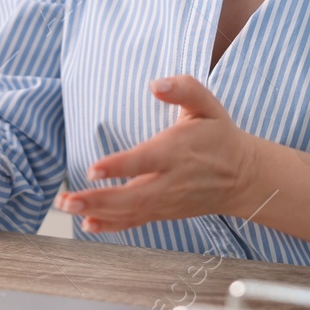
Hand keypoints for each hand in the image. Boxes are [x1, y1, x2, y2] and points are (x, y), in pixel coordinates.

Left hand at [55, 75, 262, 233]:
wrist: (243, 176)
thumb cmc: (219, 136)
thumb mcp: (209, 105)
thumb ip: (184, 89)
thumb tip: (157, 84)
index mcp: (178, 150)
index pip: (146, 160)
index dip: (119, 166)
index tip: (93, 170)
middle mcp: (171, 180)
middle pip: (132, 195)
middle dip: (97, 199)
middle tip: (66, 199)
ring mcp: (167, 200)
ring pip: (130, 211)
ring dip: (96, 211)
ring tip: (67, 206)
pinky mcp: (165, 211)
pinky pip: (136, 221)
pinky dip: (112, 226)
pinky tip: (88, 224)